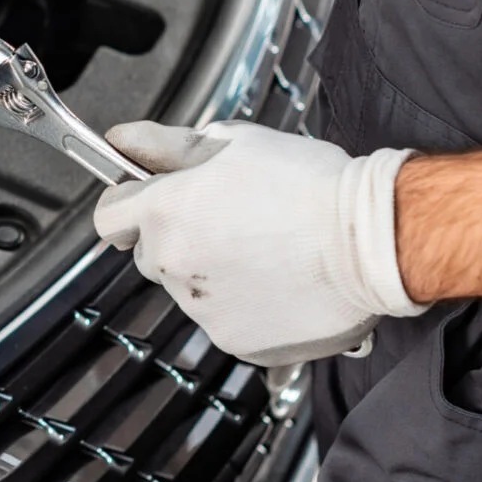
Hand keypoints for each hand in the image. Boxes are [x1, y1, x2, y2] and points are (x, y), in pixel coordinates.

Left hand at [94, 120, 424, 365]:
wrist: (373, 242)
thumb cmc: (311, 186)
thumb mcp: (233, 142)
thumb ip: (166, 145)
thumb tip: (123, 140)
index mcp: (166, 212)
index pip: (109, 217)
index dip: (129, 206)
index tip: (149, 202)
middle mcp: (174, 264)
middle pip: (151, 256)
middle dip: (177, 239)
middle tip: (228, 221)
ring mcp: (202, 308)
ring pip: (189, 289)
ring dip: (212, 273)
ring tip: (265, 250)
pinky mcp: (235, 341)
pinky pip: (224, 321)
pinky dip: (243, 307)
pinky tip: (278, 281)